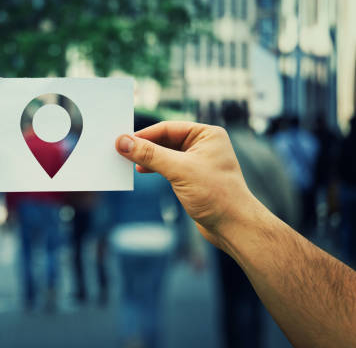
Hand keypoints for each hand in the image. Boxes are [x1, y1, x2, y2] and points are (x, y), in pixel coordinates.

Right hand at [116, 121, 259, 249]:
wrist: (234, 226)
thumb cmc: (216, 195)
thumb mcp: (179, 170)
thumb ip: (149, 154)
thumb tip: (123, 142)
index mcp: (207, 134)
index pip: (167, 128)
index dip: (144, 135)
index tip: (122, 141)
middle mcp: (204, 144)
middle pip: (165, 139)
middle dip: (144, 146)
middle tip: (121, 151)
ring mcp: (198, 161)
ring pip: (165, 153)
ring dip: (148, 157)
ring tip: (129, 163)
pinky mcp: (193, 177)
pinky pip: (168, 166)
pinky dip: (154, 168)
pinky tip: (142, 170)